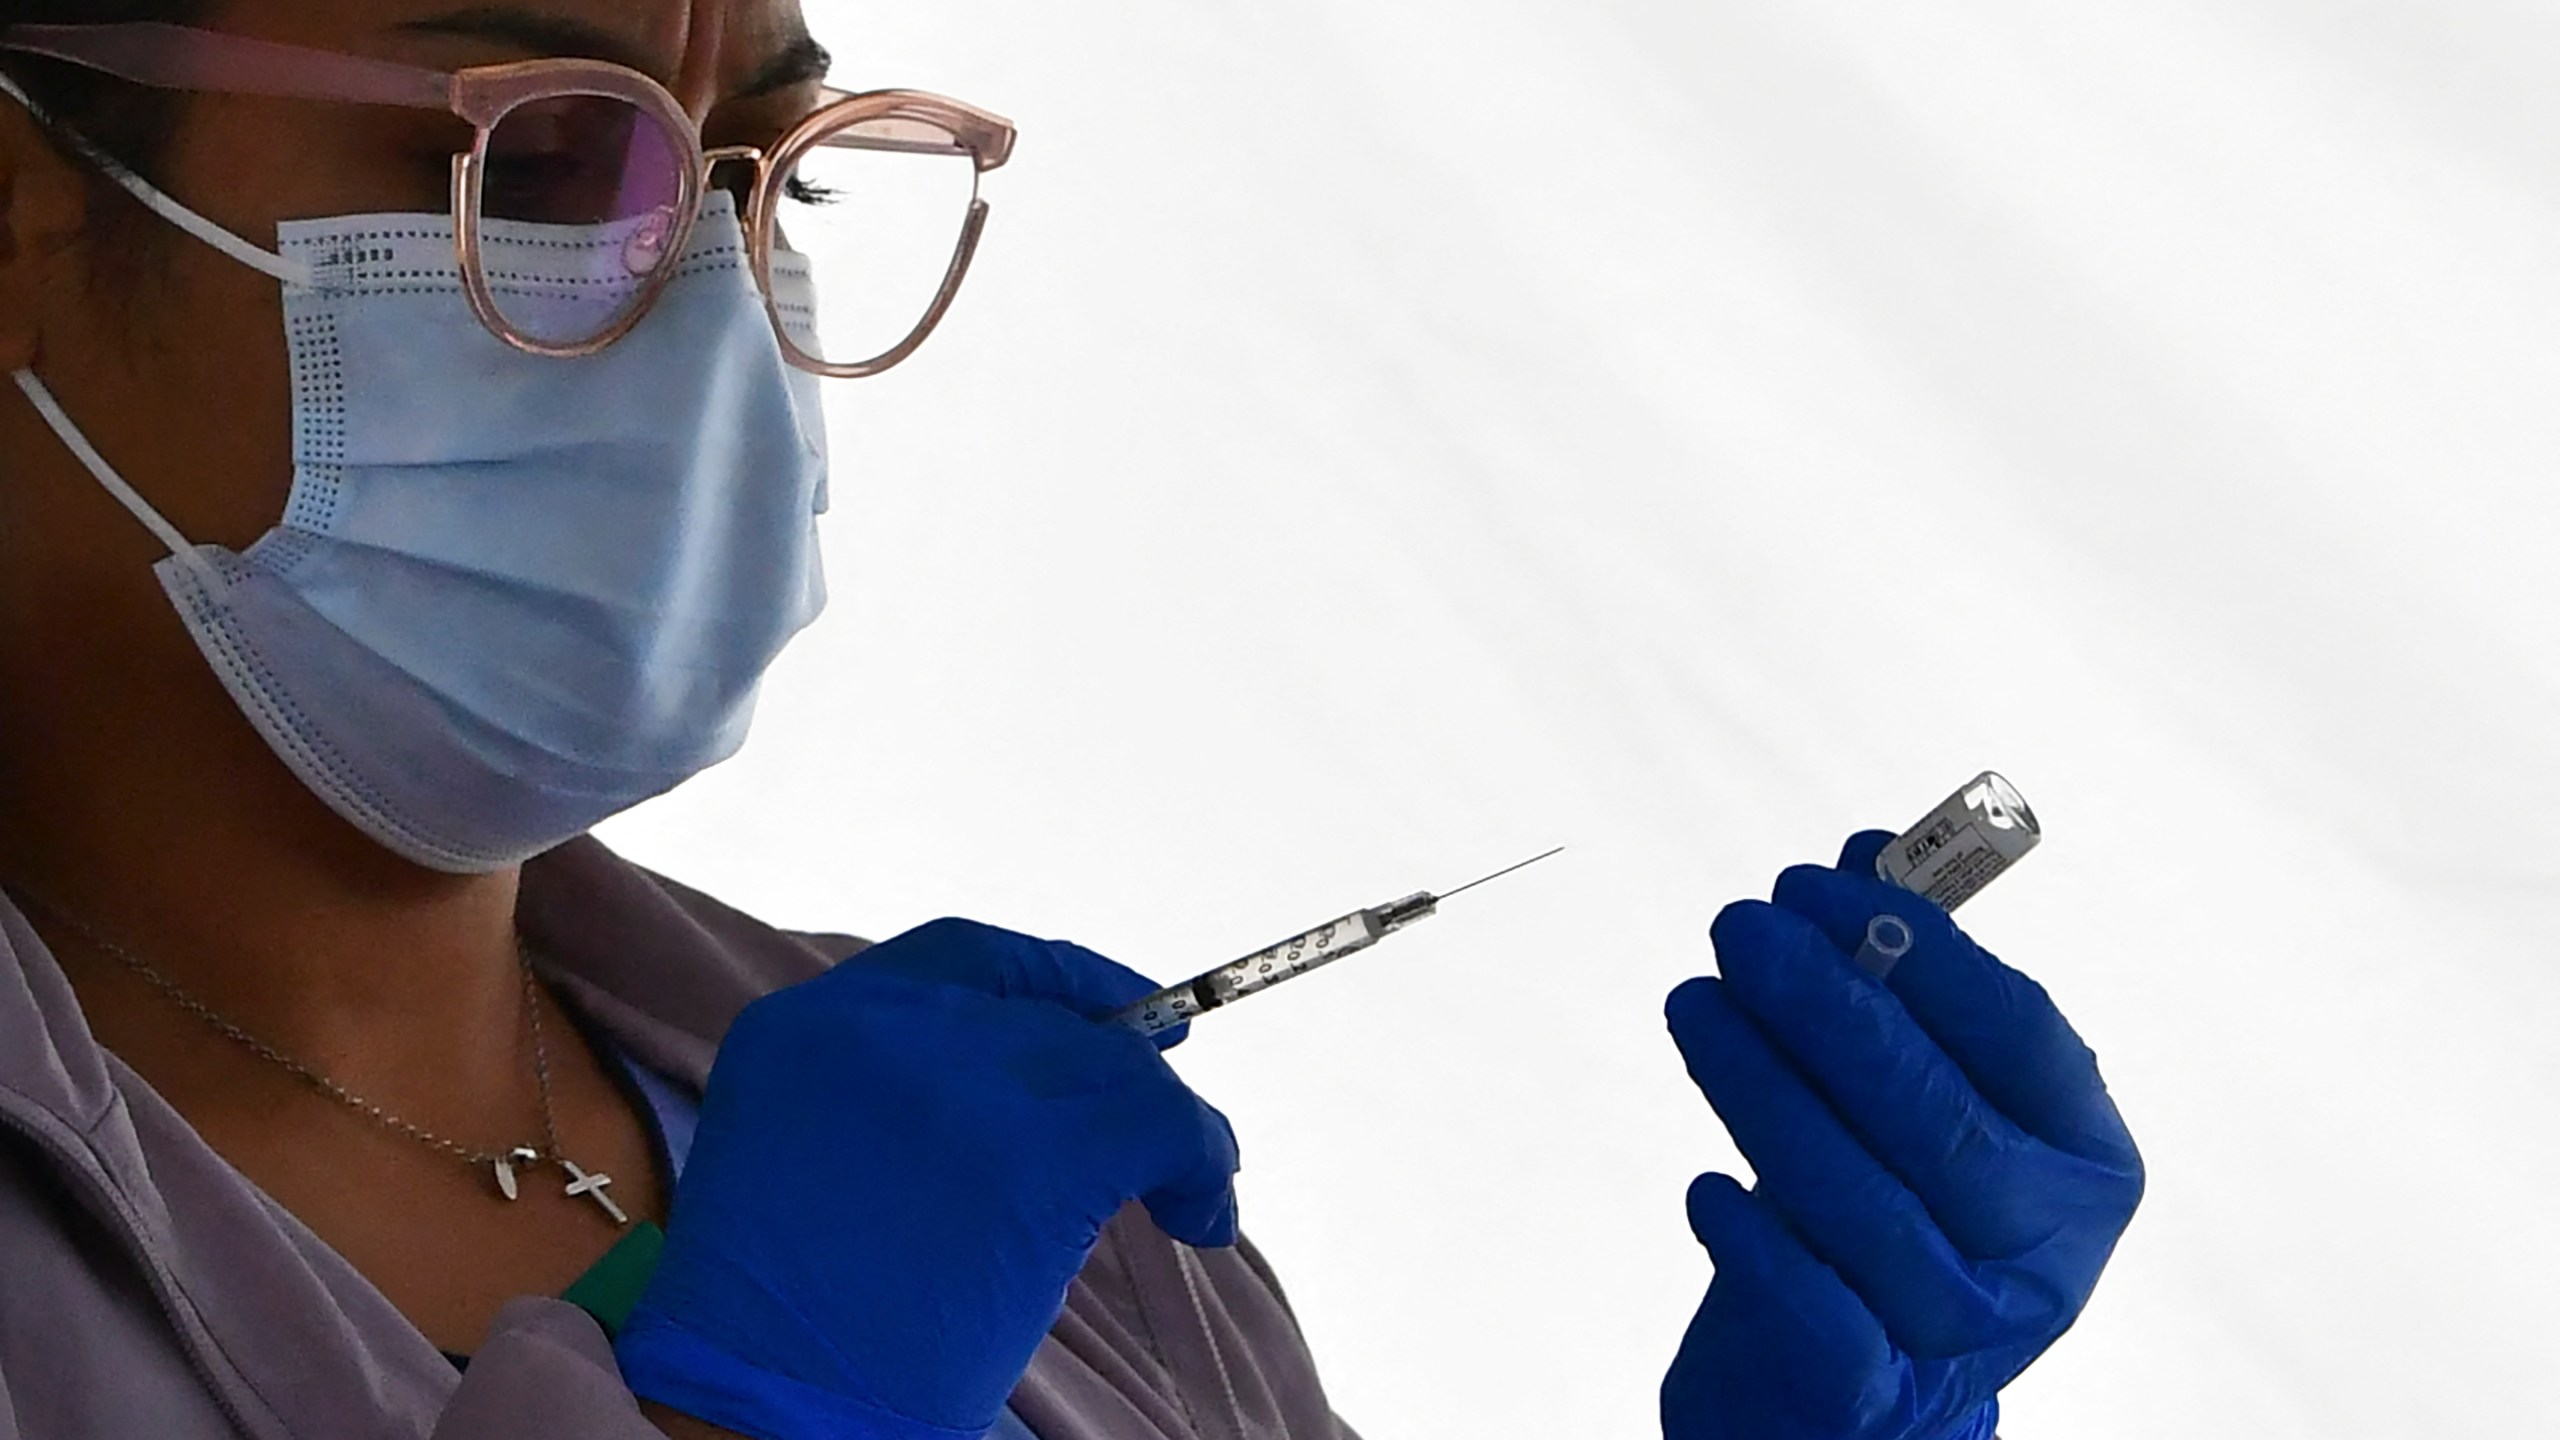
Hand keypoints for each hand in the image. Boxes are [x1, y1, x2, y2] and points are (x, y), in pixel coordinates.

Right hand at [616, 918, 1239, 1439]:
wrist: (763, 1407)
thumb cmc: (783, 1324)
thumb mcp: (808, 1159)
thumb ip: (904, 1096)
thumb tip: (1045, 1093)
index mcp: (811, 1027)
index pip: (965, 953)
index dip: (1057, 977)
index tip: (1116, 1005)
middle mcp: (883, 1031)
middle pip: (1050, 1015)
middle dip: (1120, 1069)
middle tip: (1165, 1128)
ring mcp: (961, 1086)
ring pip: (1114, 1066)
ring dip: (1171, 1128)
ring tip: (1189, 1191)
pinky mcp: (1031, 1157)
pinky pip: (1160, 1125)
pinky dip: (1200, 1162)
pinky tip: (1202, 1213)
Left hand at [1660, 834, 2142, 1439]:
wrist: (1842, 1402)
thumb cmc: (1876, 1220)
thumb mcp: (1907, 1102)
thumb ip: (1897, 984)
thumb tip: (1865, 851)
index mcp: (2082, 1157)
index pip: (2017, 1037)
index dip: (1920, 950)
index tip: (1812, 882)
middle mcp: (2043, 1248)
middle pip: (1938, 1118)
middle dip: (1830, 1011)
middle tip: (1741, 927)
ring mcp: (1962, 1329)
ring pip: (1865, 1202)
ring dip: (1765, 1092)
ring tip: (1693, 1005)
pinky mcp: (1870, 1395)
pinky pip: (1815, 1312)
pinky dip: (1757, 1245)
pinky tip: (1707, 1188)